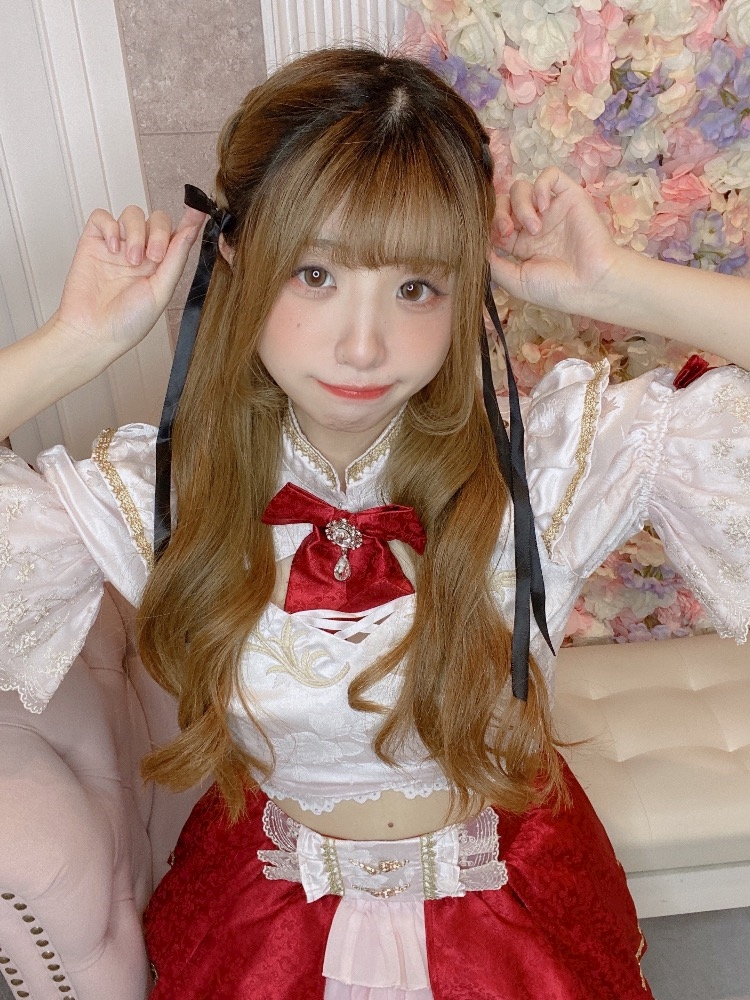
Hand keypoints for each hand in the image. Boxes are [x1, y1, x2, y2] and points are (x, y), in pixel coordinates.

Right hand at [54, 204, 205, 358]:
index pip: (177, 234)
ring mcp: (117, 246)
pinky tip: (112, 248)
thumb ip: (176, 259)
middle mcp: (141, 252)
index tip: (199, 208)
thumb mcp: (161, 291)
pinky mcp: (93, 242)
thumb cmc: (128, 322)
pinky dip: (110, 226)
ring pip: (132, 214)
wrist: (92, 332)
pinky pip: (102, 216)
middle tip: (154, 257)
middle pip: (156, 219)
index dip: (189, 219)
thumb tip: (191, 231)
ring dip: (136, 232)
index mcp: (161, 266)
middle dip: (158, 233)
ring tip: (131, 260)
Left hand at [490, 167, 620, 316]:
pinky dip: (541, 186)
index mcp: (520, 245)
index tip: (492, 240)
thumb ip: (492, 263)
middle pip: (503, 202)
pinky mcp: (569, 197)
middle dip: (499, 213)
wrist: (590, 284)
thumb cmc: (556, 288)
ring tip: (534, 227)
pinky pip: (550, 175)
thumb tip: (476, 245)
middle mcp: (534, 225)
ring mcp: (551, 210)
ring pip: (521, 187)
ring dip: (520, 205)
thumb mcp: (514, 281)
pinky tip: (544, 208)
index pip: (494, 222)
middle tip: (508, 231)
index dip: (488, 225)